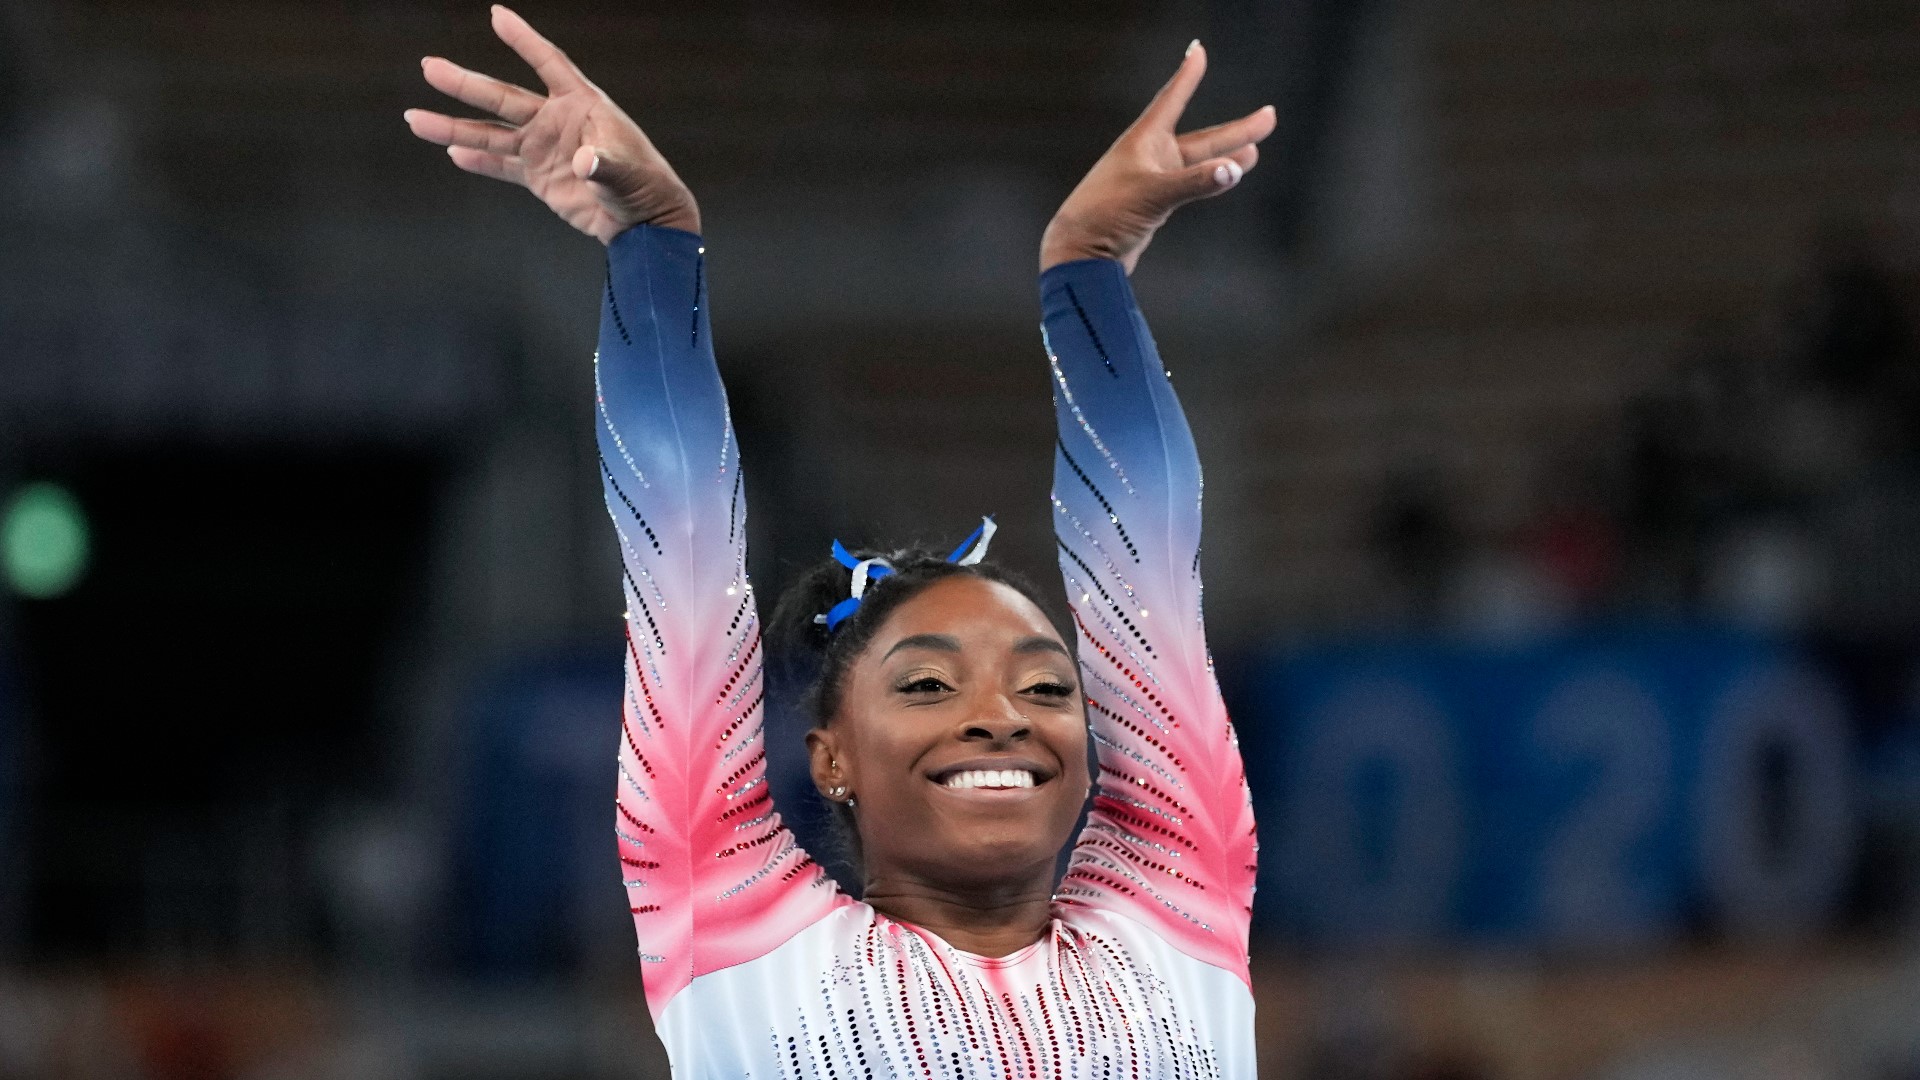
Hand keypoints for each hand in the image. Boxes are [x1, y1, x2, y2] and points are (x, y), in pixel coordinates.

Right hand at [405, 6, 698, 243]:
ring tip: (416, 119)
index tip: (497, 15)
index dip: (524, 40)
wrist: (643, 222)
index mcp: (582, 105)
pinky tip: (452, 151)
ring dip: (454, 126)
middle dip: (465, 83)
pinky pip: (501, 165)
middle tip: (429, 66)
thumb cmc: (644, 186)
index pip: (548, 63)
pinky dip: (477, 160)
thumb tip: (584, 162)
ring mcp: (544, 148)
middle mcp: (556, 120)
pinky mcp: (539, 177)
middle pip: (503, 96)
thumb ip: (604, 164)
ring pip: (491, 133)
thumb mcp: (627, 172)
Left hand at [1040, 42, 1273, 274]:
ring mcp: (1153, 180)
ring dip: (1227, 155)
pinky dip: (1211, 179)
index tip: (1198, 51)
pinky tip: (1226, 175)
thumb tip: (1232, 170)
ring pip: (1199, 163)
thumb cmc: (1105, 215)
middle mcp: (1150, 156)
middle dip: (1236, 130)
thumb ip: (1194, 183)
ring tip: (1256, 148)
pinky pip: (1191, 184)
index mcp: (1143, 142)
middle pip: (1202, 138)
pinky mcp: (1154, 204)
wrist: (1080, 252)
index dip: (1187, 75)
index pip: (1171, 99)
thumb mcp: (1152, 195)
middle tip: (1269, 116)